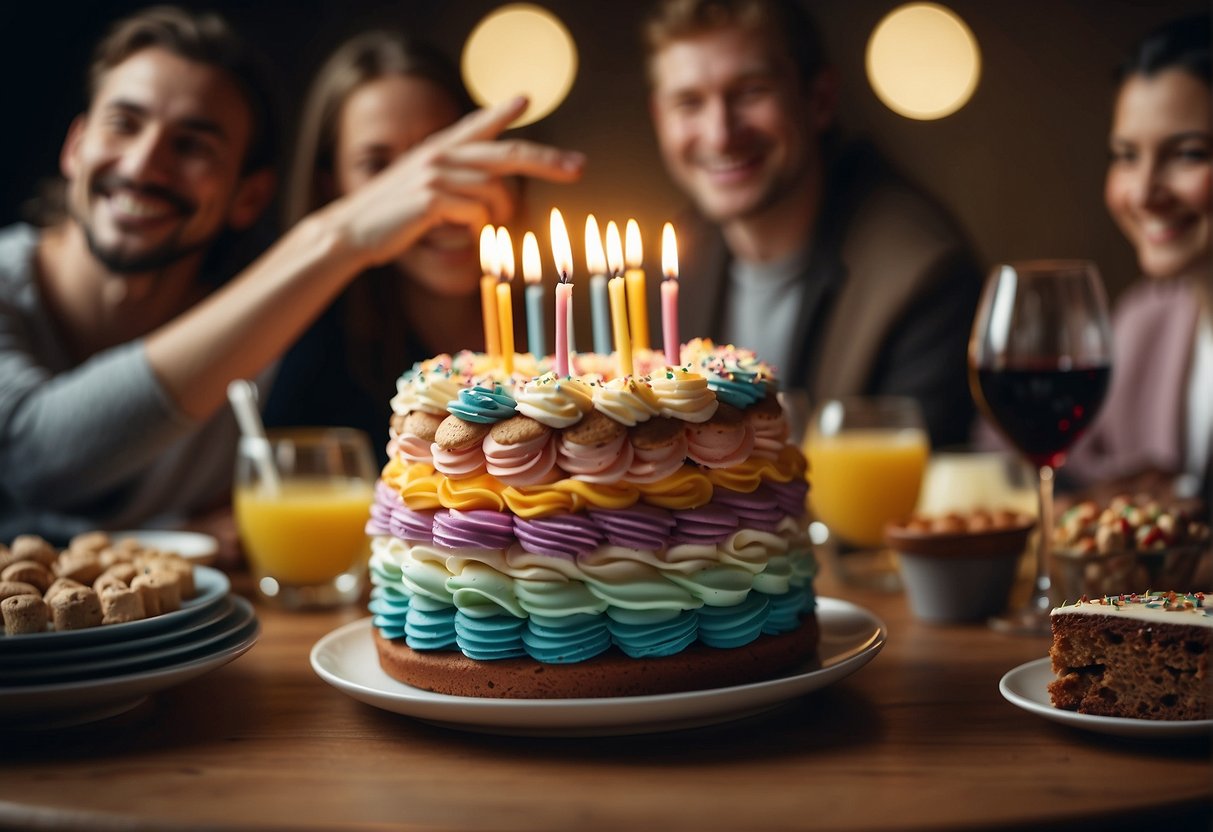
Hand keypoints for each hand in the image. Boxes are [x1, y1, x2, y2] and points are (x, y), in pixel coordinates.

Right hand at [331, 96, 584, 268]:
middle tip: (578, 168)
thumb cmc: (392, 216)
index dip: (503, 111)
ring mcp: (436, 172)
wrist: (352, 230)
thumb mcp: (423, 187)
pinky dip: (478, 229)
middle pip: (508, 154)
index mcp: (439, 148)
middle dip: (549, 161)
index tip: (526, 99)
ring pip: (495, 192)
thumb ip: (457, 179)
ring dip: (500, 215)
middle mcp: (440, 153)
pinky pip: (477, 214)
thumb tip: (499, 192)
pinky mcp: (432, 196)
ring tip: (485, 227)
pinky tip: (462, 232)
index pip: (477, 124)